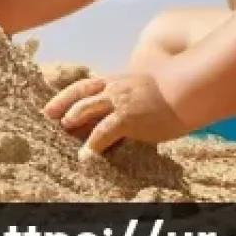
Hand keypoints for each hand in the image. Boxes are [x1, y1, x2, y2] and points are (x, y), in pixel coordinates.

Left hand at [42, 71, 189, 154]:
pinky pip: (103, 132)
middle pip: (79, 94)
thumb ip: (128, 98)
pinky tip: (85, 155)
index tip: (51, 107)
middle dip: (61, 106)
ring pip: (86, 109)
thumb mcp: (143, 89)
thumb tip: (120, 115)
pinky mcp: (127, 118)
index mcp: (115, 81)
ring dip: (72, 120)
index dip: (65, 96)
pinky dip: (92, 144)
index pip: (83, 86)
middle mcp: (113, 88)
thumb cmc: (172, 92)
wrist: (187, 89)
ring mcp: (119, 102)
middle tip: (48, 117)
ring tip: (63, 131)